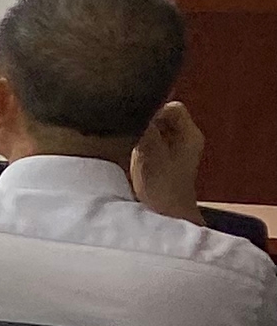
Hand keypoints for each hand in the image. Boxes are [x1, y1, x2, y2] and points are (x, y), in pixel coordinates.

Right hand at [137, 100, 206, 222]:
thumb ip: (146, 130)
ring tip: (137, 149)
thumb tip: (136, 111)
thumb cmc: (163, 190)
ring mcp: (176, 149)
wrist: (167, 217)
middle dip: (146, 122)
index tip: (139, 124)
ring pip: (156, 127)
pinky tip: (136, 155)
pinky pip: (152, 139)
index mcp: (190, 136)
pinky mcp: (165, 157)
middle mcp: (186, 139)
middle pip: (164, 115)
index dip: (154, 111)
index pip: (173, 108)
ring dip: (143, 133)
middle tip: (136, 137)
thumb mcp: (150, 155)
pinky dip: (142, 143)